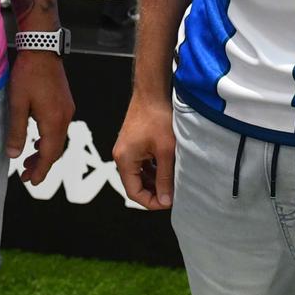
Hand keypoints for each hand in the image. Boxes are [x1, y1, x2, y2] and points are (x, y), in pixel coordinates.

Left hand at [6, 51, 73, 185]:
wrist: (43, 48)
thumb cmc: (28, 74)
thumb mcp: (17, 104)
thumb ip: (17, 131)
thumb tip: (14, 155)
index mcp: (54, 121)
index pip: (49, 154)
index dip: (41, 170)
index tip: (31, 182)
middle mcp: (65, 118)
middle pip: (56, 150)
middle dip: (42, 165)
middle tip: (26, 176)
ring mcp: (67, 109)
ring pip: (58, 139)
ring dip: (45, 152)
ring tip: (29, 161)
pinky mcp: (65, 103)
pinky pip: (59, 128)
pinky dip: (48, 139)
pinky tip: (37, 140)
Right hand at [111, 93, 175, 209]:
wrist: (153, 91)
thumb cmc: (158, 117)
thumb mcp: (166, 151)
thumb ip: (165, 177)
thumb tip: (165, 200)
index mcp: (124, 159)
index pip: (134, 192)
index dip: (151, 201)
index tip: (168, 202)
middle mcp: (121, 155)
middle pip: (135, 184)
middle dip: (154, 191)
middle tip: (173, 194)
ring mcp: (126, 149)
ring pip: (139, 174)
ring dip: (155, 180)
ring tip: (173, 182)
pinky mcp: (133, 143)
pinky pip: (141, 163)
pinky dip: (153, 169)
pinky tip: (168, 168)